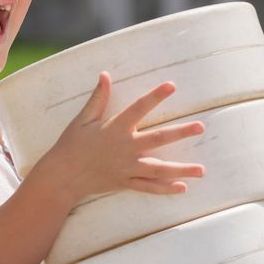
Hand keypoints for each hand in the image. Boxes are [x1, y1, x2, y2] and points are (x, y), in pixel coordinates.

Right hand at [33, 75, 204, 206]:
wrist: (62, 177)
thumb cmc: (71, 145)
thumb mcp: (83, 119)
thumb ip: (98, 98)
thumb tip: (105, 74)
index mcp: (115, 129)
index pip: (139, 108)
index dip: (155, 96)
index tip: (172, 86)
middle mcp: (125, 148)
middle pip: (158, 139)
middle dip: (180, 133)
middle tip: (200, 127)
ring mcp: (126, 168)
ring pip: (158, 168)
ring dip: (181, 169)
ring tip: (202, 170)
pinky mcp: (124, 183)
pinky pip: (148, 188)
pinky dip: (164, 189)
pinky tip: (182, 188)